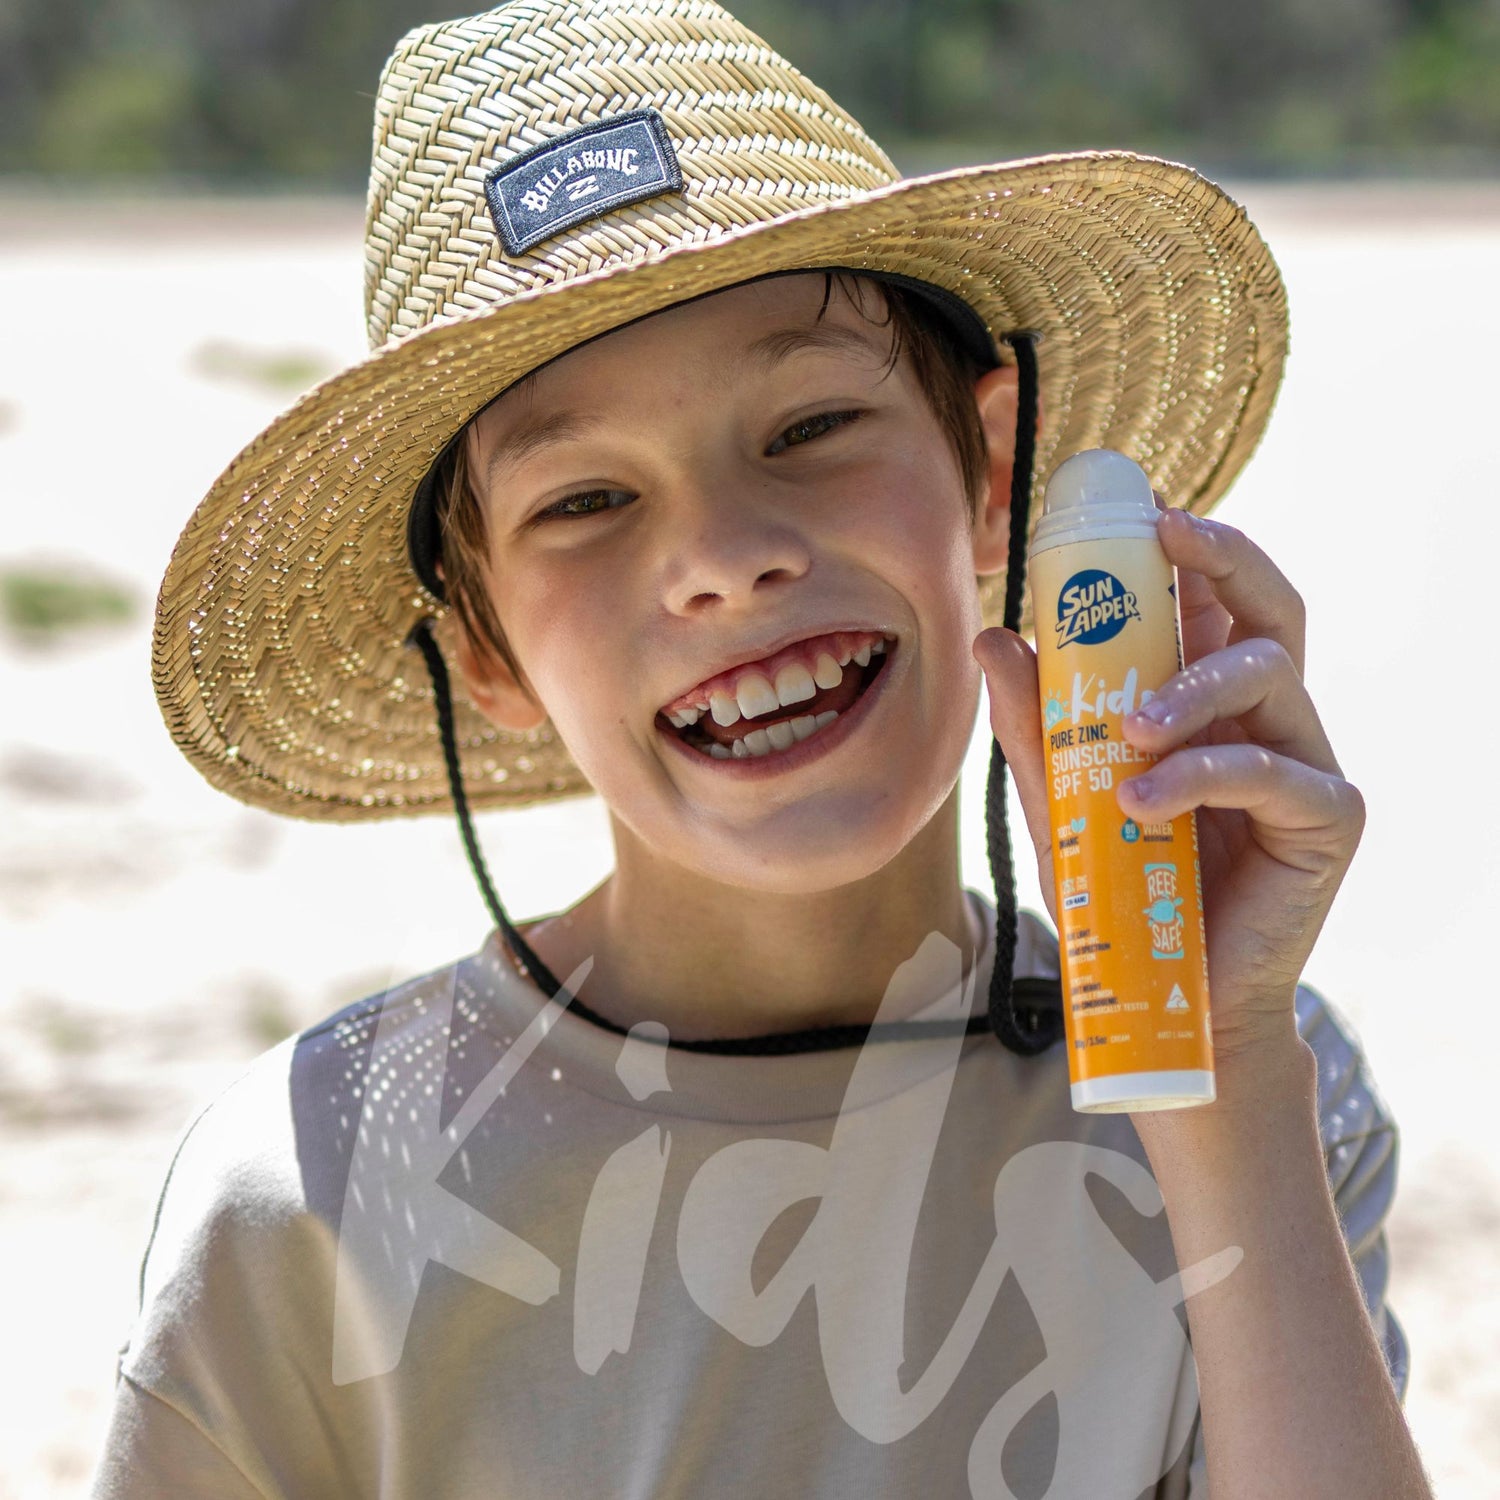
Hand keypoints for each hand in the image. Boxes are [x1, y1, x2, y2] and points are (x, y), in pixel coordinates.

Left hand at [973, 505, 1364, 1069]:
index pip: (1213, 602)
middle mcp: (1266, 718)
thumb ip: (1036, 724)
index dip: (1187, 546)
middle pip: (1271, 606)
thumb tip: (994, 636)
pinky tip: (1143, 804)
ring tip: (1125, 735)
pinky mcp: (1327, 818)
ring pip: (1270, 674)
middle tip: (1166, 537)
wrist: (1171, 998)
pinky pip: (1270, 771)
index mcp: (1209, 701)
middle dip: (1222, 557)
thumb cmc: (1121, 893)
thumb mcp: (1060, 801)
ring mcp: (1305, 762)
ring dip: (1190, 689)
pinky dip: (1200, 777)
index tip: (1139, 509)